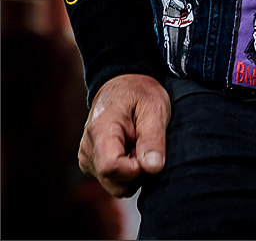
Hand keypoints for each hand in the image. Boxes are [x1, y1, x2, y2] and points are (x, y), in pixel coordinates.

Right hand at [78, 74, 170, 197]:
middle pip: (114, 182)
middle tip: (145, 145)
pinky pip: (112, 181)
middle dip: (137, 172)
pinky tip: (130, 149)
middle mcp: (88, 148)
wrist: (123, 83)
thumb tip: (153, 168)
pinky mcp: (91, 164)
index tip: (148, 152)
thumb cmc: (139, 93)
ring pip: (114, 185)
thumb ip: (153, 138)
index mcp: (100, 130)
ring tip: (138, 145)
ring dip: (132, 172)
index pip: (111, 167)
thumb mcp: (154, 107)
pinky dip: (125, 171)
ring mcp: (87, 158)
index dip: (136, 169)